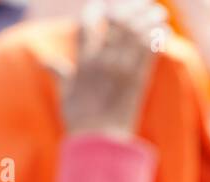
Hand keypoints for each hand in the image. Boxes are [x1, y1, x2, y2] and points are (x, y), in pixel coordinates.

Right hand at [53, 0, 167, 138]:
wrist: (100, 141)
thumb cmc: (80, 119)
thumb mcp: (66, 93)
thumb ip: (59, 72)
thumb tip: (46, 60)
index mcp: (83, 62)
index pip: (88, 27)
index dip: (96, 12)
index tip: (102, 4)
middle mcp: (102, 62)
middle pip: (116, 26)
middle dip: (128, 10)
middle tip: (140, 2)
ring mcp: (121, 71)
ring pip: (135, 37)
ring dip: (147, 20)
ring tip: (158, 11)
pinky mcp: (138, 82)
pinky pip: (149, 55)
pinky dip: (156, 40)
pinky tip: (164, 30)